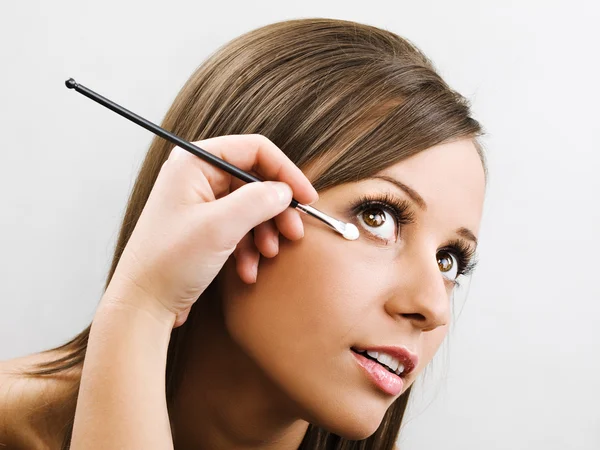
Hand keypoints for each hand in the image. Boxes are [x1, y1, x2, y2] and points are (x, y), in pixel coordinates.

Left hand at [105, 134, 317, 326]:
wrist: (144, 304)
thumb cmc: (169, 262)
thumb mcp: (220, 228)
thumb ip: (258, 202)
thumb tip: (285, 192)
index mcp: (194, 163)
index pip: (254, 150)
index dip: (285, 172)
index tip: (306, 198)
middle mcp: (197, 177)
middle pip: (255, 180)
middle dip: (276, 209)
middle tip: (293, 232)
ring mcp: (201, 203)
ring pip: (251, 206)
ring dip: (264, 232)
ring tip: (268, 254)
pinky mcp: (205, 228)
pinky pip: (239, 227)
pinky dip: (249, 248)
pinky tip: (248, 270)